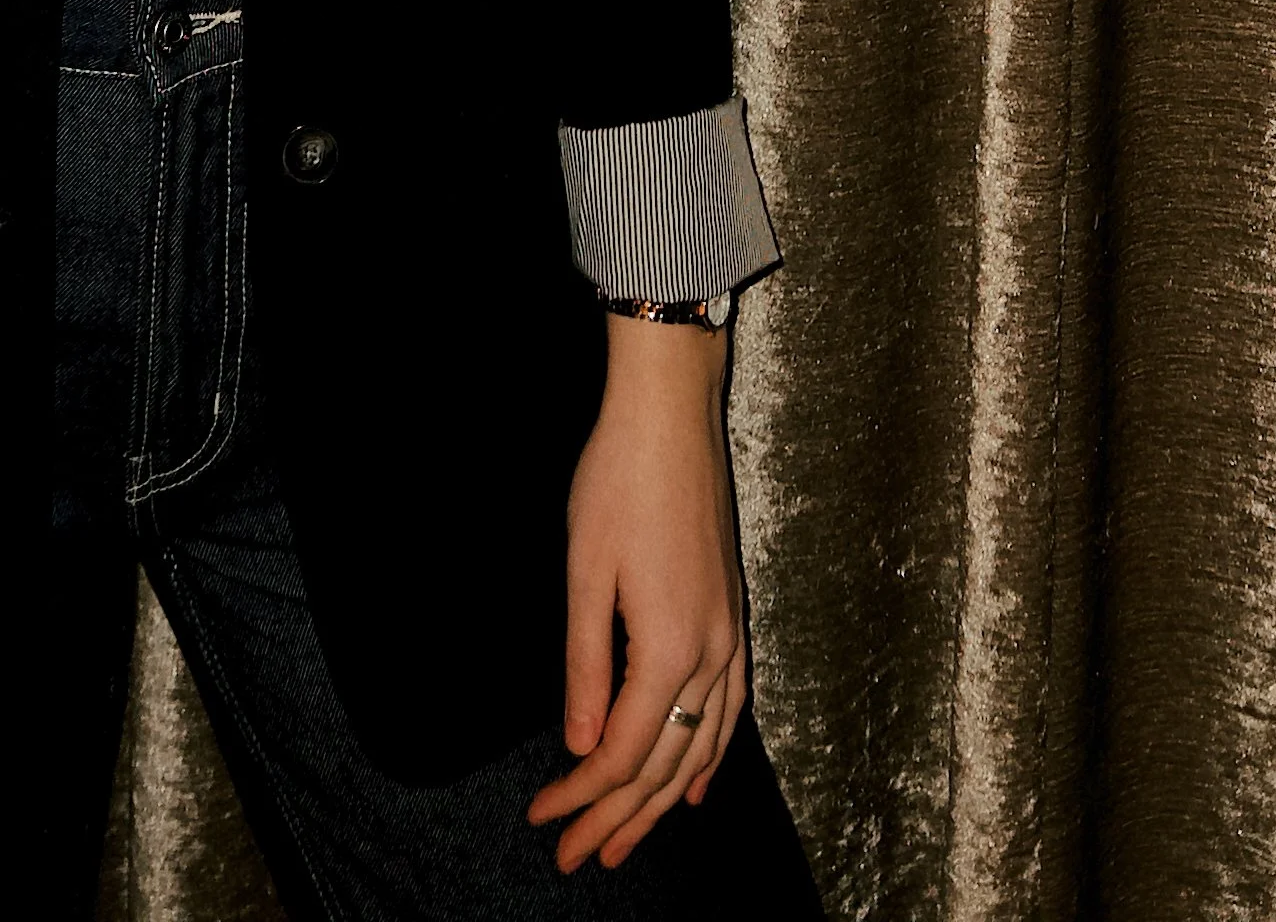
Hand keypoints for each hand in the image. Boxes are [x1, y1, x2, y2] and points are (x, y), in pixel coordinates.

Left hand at [525, 318, 745, 876]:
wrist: (670, 416)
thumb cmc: (617, 483)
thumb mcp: (584, 574)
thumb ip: (585, 667)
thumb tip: (579, 747)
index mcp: (669, 648)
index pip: (622, 751)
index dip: (583, 796)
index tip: (544, 822)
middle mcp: (711, 654)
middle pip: (664, 763)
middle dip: (619, 817)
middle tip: (575, 858)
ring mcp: (729, 636)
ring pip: (700, 745)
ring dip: (661, 801)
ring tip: (624, 840)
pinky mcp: (732, 616)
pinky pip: (729, 709)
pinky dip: (709, 754)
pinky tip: (694, 783)